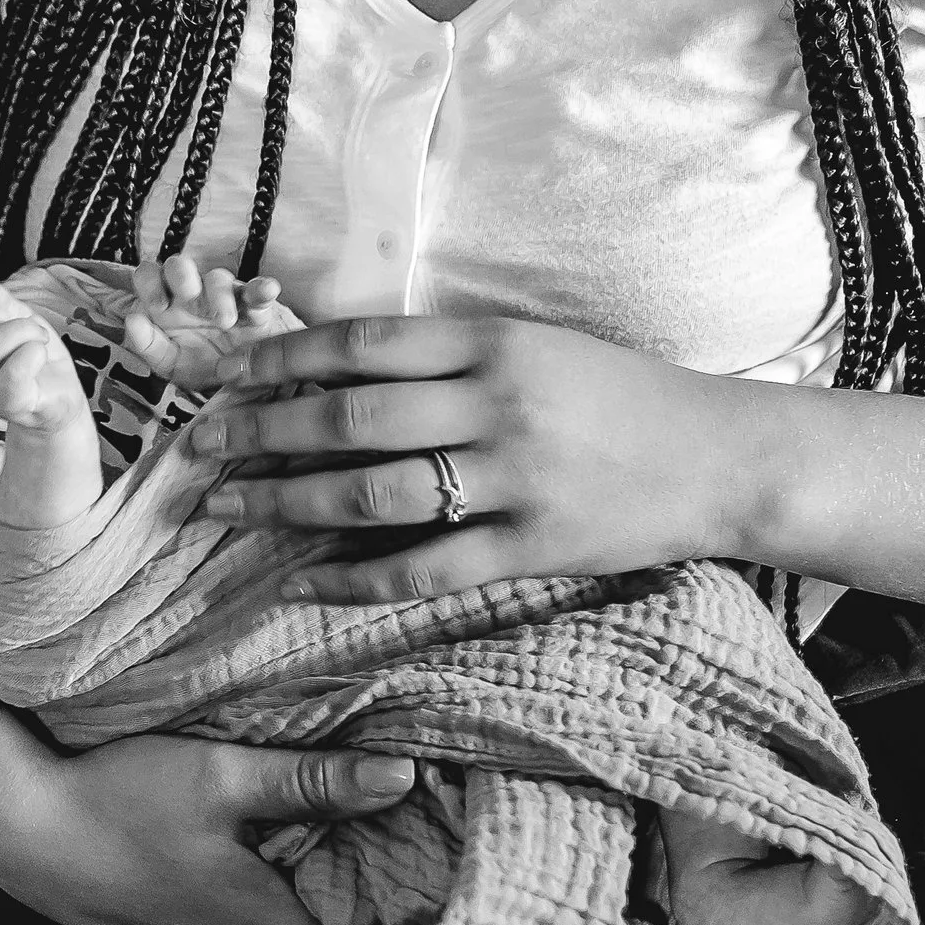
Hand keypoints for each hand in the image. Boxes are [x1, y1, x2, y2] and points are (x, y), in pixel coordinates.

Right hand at [0, 284, 86, 431]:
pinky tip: (40, 356)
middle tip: (32, 329)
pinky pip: (14, 373)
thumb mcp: (18, 318)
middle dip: (8, 316)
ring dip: (25, 332)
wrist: (59, 397)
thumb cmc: (33, 355)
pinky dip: (33, 354)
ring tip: (40, 341)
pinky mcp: (10, 404)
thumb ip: (1, 304)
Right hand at [0, 735, 417, 924]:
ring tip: (332, 865)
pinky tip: (255, 874)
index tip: (430, 863)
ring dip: (303, 914)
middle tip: (393, 859)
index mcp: (266, 922)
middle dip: (357, 909)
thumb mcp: (221, 774)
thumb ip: (313, 780)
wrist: (21, 831)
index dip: (400, 900)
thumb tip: (406, 776)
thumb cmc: (121, 799)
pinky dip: (259, 916)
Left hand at [122, 257, 295, 391]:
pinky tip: (266, 291)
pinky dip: (262, 289)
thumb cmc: (201, 366)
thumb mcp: (170, 364)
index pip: (148, 276)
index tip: (158, 305)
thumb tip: (133, 321)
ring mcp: (224, 297)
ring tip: (225, 321)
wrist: (244, 381)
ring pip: (218, 278)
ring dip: (219, 295)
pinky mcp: (255, 306)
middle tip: (188, 294)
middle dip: (181, 275)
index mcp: (167, 305)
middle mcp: (192, 295)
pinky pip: (259, 291)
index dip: (149, 282)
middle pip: (179, 266)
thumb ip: (148, 345)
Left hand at [191, 315, 746, 601]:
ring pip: (373, 492)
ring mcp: (515, 481)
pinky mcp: (533, 547)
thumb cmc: (619, 397)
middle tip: (197, 445)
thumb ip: (445, 358)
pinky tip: (301, 580)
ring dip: (286, 501)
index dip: (282, 358)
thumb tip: (332, 369)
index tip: (224, 373)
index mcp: (494, 344)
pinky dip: (355, 575)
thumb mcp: (534, 348)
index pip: (362, 344)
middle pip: (350, 418)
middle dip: (260, 432)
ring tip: (226, 508)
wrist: (727, 459)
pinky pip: (424, 567)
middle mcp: (497, 406)